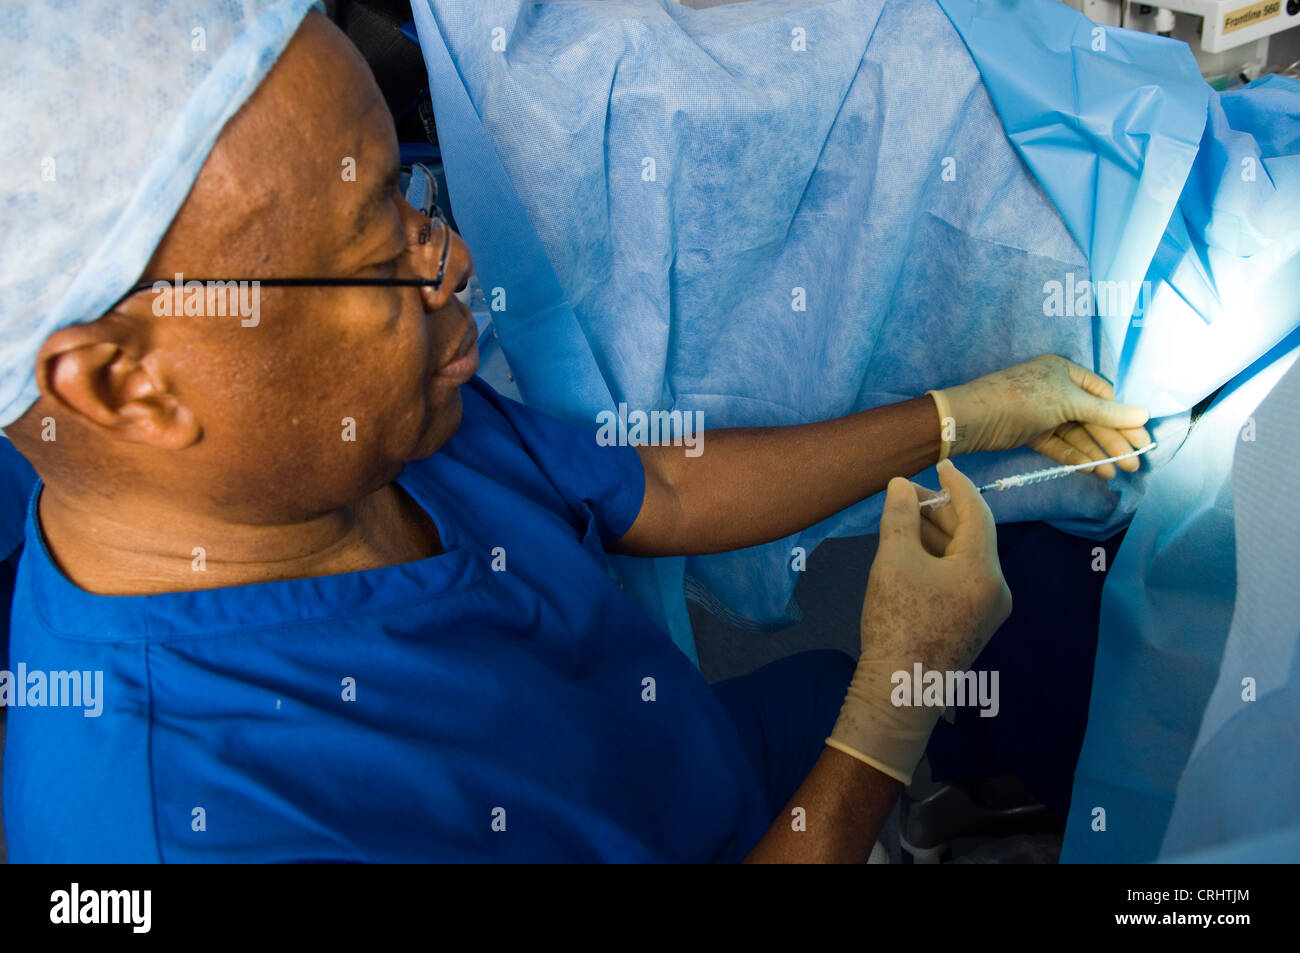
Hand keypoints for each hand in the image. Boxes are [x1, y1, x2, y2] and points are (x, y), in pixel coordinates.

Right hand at [827, 460, 1011, 784]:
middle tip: (909, 494)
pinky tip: (914, 553)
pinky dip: (941, 559)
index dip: (956, 485)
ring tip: (905, 519)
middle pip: (973, 534)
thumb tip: (901, 484)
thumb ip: (900, 516)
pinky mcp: (974, 624)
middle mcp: (997, 588)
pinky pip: (962, 578)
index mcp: (984, 569)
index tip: (940, 465)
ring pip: (966, 557)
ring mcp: (988, 609)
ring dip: (938, 535)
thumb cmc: (897, 621)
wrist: (900, 690)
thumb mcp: (893, 560)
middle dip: (941, 511)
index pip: (976, 512)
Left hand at [928, 354, 1151, 478]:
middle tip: (1134, 464)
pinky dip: (1076, 457)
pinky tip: (1094, 470)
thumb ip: (1106, 412)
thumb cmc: (1024, 399)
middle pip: (1092, 417)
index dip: (1123, 417)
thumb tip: (1145, 414)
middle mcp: (1055, 390)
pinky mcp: (1031, 433)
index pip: (1102, 395)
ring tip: (1116, 472)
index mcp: (1064, 372)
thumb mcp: (1069, 402)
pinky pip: (1060, 445)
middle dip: (1113, 440)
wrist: (974, 418)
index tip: (1141, 439)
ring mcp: (1043, 413)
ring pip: (1077, 434)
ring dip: (1097, 452)